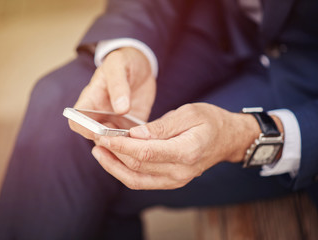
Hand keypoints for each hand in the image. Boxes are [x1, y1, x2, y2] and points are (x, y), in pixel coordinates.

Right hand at [69, 47, 155, 138]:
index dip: (85, 129)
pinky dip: (140, 143)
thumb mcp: (118, 66)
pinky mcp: (132, 127)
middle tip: (125, 136)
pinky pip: (133, 141)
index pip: (77, 122)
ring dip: (125, 146)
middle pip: (96, 137)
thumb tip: (121, 109)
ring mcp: (116, 123)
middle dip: (109, 141)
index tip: (100, 130)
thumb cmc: (123, 62)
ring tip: (139, 141)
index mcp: (90, 101)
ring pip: (115, 143)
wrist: (141, 65)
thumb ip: (118, 86)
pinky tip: (150, 139)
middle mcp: (100, 116)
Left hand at [92, 103, 261, 189]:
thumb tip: (135, 134)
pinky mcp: (171, 181)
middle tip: (96, 140)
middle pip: (138, 167)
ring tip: (98, 152)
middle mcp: (181, 171)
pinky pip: (143, 181)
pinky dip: (125, 172)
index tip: (103, 136)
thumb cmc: (210, 121)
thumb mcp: (188, 113)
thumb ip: (162, 126)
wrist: (227, 139)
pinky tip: (114, 159)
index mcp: (187, 151)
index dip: (122, 145)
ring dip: (114, 167)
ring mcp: (176, 180)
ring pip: (136, 180)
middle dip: (113, 154)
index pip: (146, 152)